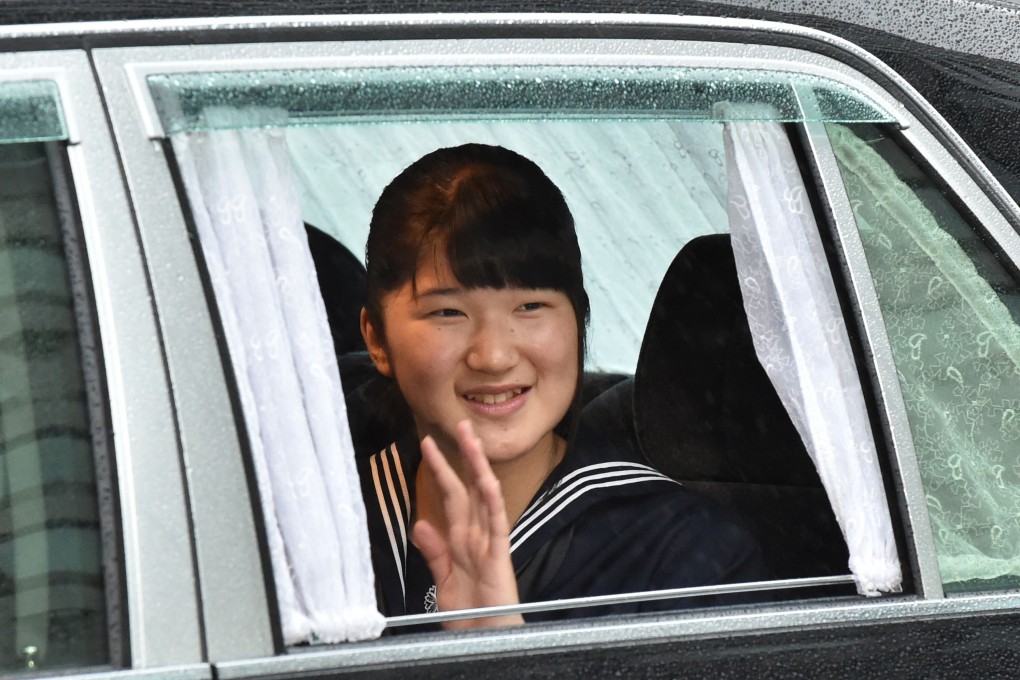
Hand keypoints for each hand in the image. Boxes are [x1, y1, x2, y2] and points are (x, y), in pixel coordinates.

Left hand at [412, 420, 524, 628]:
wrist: (488, 642)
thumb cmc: (471, 617)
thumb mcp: (444, 582)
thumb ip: (434, 553)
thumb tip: (420, 523)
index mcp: (462, 541)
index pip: (451, 496)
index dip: (440, 469)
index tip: (428, 444)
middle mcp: (477, 536)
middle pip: (469, 487)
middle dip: (463, 455)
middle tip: (458, 423)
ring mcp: (489, 544)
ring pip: (484, 496)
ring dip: (478, 466)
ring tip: (471, 438)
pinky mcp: (498, 557)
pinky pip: (496, 524)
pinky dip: (492, 502)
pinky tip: (488, 481)